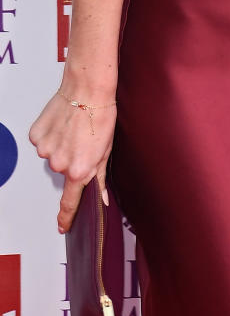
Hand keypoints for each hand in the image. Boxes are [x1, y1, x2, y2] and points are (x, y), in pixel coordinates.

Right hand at [29, 92, 116, 233]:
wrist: (87, 89)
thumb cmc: (101, 116)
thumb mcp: (106, 150)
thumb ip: (100, 178)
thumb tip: (101, 198)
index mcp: (79, 171)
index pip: (70, 202)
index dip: (66, 216)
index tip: (62, 226)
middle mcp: (59, 164)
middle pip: (62, 171)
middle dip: (71, 161)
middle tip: (82, 142)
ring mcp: (45, 151)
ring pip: (52, 155)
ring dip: (61, 146)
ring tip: (73, 129)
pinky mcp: (36, 136)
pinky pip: (43, 142)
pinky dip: (51, 135)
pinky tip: (62, 123)